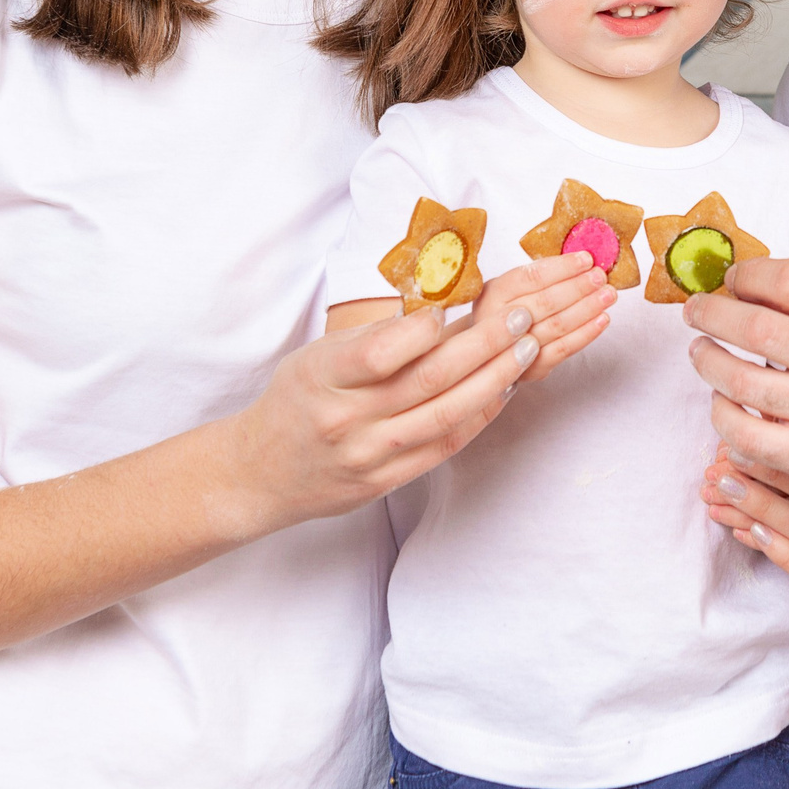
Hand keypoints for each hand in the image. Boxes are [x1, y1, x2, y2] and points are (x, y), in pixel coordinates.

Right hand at [229, 253, 610, 531]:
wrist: (261, 473)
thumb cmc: (297, 400)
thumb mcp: (317, 357)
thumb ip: (372, 338)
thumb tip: (440, 307)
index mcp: (324, 377)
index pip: (381, 350)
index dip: (425, 328)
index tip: (455, 306)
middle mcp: (347, 419)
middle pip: (427, 380)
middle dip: (484, 346)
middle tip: (521, 317)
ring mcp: (368, 455)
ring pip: (445, 415)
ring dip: (494, 380)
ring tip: (527, 348)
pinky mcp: (385, 482)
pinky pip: (443, 447)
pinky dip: (478, 417)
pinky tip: (503, 391)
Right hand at [475, 255, 618, 383]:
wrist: (489, 352)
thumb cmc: (508, 312)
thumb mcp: (513, 289)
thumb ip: (541, 276)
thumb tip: (584, 261)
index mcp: (494, 294)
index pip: (530, 277)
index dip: (562, 267)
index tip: (586, 259)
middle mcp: (499, 322)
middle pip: (545, 301)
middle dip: (578, 287)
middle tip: (601, 277)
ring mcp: (514, 348)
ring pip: (557, 325)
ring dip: (587, 309)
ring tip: (608, 295)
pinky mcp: (532, 369)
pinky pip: (563, 349)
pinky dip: (586, 333)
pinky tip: (602, 320)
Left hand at [683, 257, 788, 511]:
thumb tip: (739, 281)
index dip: (750, 275)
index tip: (731, 281)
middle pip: (756, 328)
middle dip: (711, 314)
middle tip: (694, 311)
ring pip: (739, 381)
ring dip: (706, 361)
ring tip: (700, 352)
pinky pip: (743, 434)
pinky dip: (721, 413)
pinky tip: (720, 400)